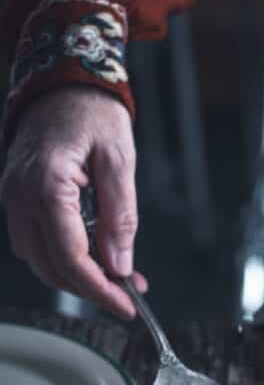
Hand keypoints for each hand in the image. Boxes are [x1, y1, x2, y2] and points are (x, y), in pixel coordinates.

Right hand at [1, 86, 146, 318]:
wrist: (63, 77)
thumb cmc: (91, 110)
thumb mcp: (119, 160)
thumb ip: (120, 216)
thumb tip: (121, 264)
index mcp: (46, 185)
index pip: (70, 258)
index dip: (100, 289)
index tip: (127, 306)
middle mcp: (20, 195)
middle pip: (52, 267)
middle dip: (91, 288)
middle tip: (128, 295)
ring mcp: (14, 197)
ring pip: (40, 260)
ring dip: (77, 277)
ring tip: (118, 278)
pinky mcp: (19, 197)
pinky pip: (36, 242)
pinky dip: (64, 257)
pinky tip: (95, 257)